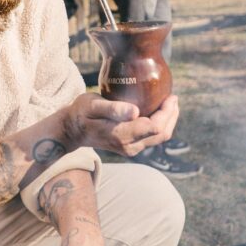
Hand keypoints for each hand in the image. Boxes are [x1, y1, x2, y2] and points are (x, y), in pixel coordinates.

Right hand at [62, 91, 178, 157]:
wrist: (72, 130)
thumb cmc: (81, 113)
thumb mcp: (93, 105)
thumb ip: (113, 109)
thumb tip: (135, 111)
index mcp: (121, 135)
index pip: (154, 127)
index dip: (167, 113)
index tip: (170, 96)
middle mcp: (129, 146)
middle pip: (161, 134)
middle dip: (171, 116)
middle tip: (173, 97)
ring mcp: (130, 149)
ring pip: (159, 138)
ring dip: (168, 121)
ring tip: (169, 103)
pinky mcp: (130, 147)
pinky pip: (152, 138)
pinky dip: (160, 125)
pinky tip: (159, 111)